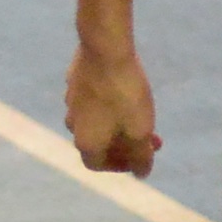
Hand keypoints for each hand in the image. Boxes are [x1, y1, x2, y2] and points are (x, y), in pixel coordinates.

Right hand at [66, 35, 160, 174]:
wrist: (105, 48)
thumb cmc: (125, 94)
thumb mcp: (140, 131)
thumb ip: (141, 156)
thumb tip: (141, 173)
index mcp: (86, 142)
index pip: (98, 164)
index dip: (120, 165)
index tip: (140, 157)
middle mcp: (73, 125)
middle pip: (97, 143)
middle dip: (124, 143)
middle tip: (150, 137)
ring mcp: (71, 101)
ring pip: (95, 120)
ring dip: (117, 123)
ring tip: (140, 114)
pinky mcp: (74, 79)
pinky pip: (92, 99)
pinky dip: (108, 103)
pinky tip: (124, 91)